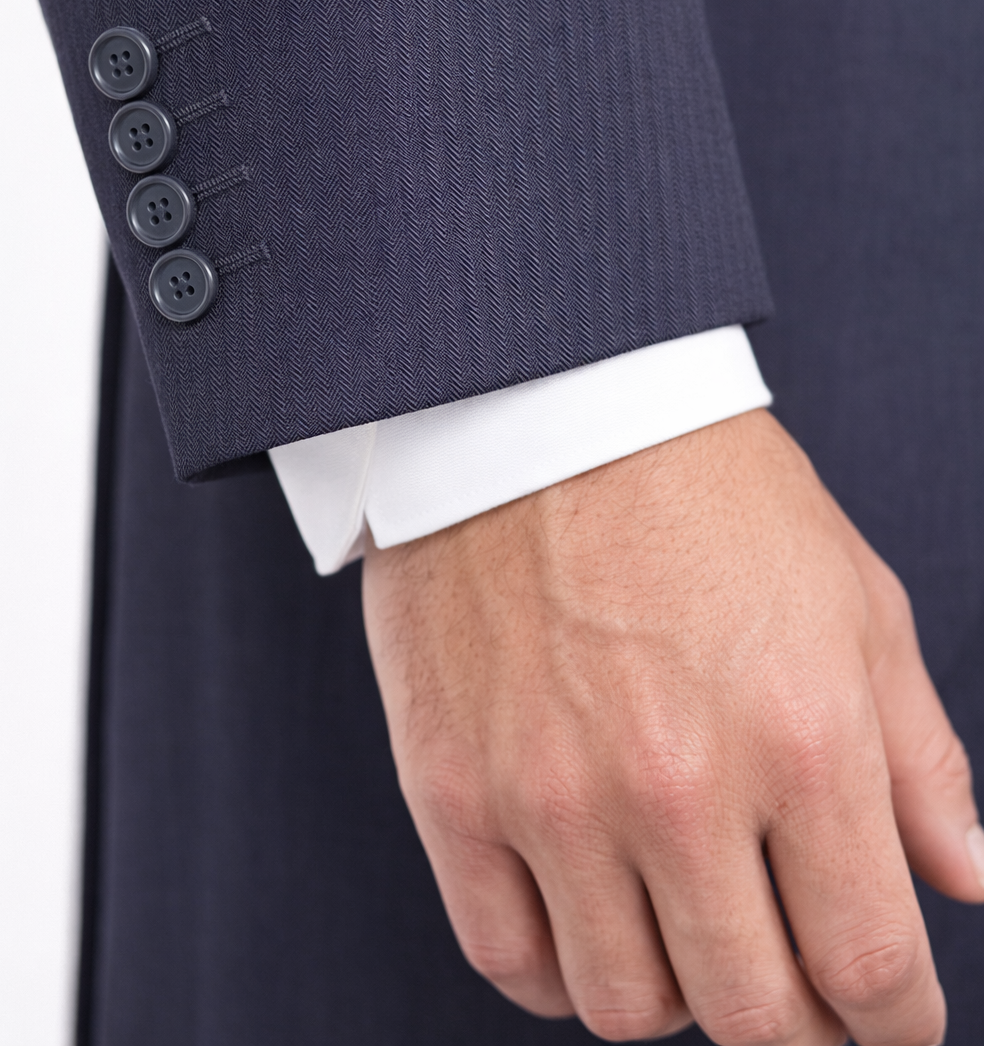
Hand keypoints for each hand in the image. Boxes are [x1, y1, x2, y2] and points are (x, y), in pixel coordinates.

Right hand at [362, 408, 983, 1043]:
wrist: (545, 403)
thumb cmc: (706, 488)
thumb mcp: (854, 599)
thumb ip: (919, 758)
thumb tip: (965, 882)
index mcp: (800, 736)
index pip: (871, 966)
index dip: (899, 1027)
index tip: (894, 1026)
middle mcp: (677, 785)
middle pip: (752, 1015)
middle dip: (798, 1030)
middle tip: (799, 999)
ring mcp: (552, 794)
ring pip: (626, 1005)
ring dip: (676, 997)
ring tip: (687, 935)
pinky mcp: (454, 786)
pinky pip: (505, 957)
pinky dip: (558, 973)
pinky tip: (589, 924)